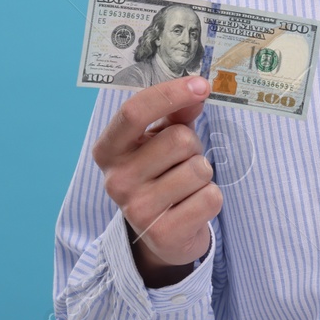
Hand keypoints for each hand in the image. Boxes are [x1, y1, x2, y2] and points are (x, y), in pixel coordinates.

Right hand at [93, 75, 220, 284]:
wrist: (162, 233)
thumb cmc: (162, 174)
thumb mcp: (161, 138)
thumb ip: (177, 112)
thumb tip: (197, 90)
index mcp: (109, 150)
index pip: (134, 112)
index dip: (171, 93)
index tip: (201, 85)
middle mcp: (116, 180)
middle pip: (179, 139)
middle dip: (193, 146)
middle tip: (182, 162)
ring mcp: (136, 210)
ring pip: (199, 169)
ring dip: (203, 174)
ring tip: (186, 186)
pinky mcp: (162, 234)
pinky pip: (210, 198)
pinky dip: (211, 199)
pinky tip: (192, 207)